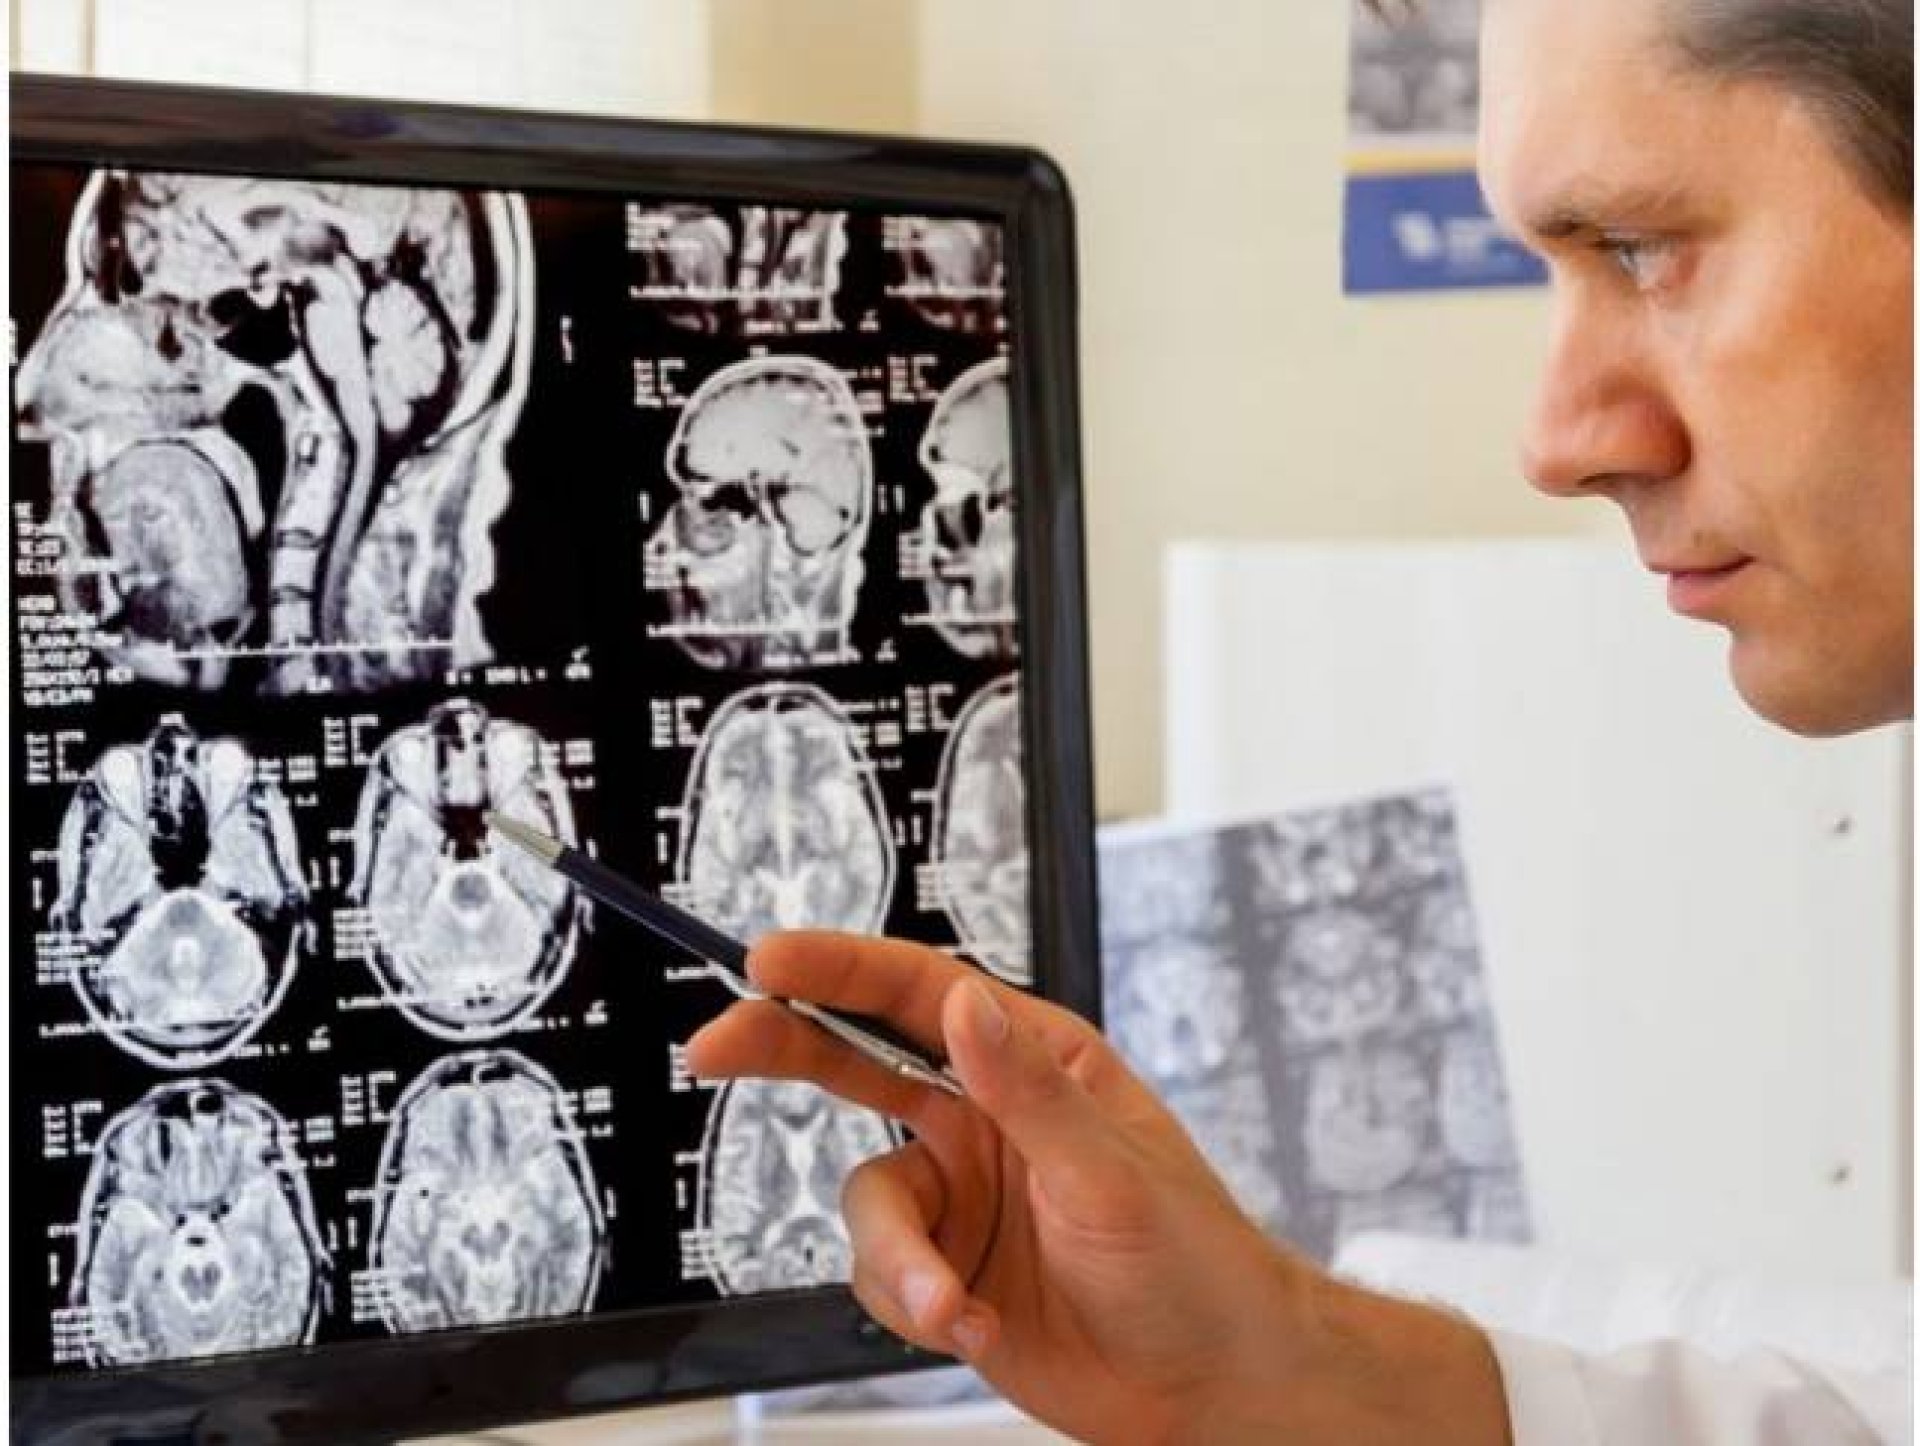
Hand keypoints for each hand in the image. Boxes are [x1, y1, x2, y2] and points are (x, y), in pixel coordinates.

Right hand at [686, 932, 1510, 1445]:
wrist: (1209, 1388)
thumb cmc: (1194, 1263)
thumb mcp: (1109, 1170)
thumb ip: (1024, 1089)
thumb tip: (962, 1008)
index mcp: (1032, 1062)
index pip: (919, 995)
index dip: (838, 969)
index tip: (769, 960)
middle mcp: (983, 1119)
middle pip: (855, 1062)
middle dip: (782, 1051)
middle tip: (716, 1048)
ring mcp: (960, 1197)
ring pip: (866, 1204)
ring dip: (897, 1258)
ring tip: (952, 1303)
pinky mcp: (944, 1270)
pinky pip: (882, 1276)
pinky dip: (915, 1304)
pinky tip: (978, 1327)